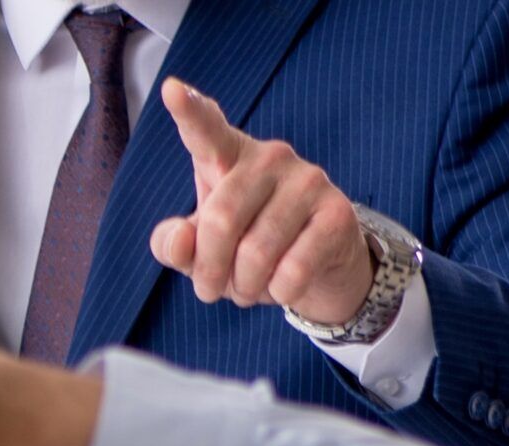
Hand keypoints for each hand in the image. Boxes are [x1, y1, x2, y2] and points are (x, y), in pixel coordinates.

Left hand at [148, 78, 373, 327]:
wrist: (318, 267)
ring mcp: (308, 179)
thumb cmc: (247, 248)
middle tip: (210, 291)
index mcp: (227, 156)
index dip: (189, 111)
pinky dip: (279, 293)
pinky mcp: (337, 212)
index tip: (170, 90)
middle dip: (209, 271)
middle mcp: (270, 157)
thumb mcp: (202, 250)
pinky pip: (293, 271)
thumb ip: (175, 245)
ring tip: (249, 287)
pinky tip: (283, 285)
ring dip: (244, 288)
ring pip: (256, 254)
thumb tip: (178, 241)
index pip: (205, 130)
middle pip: (221, 221)